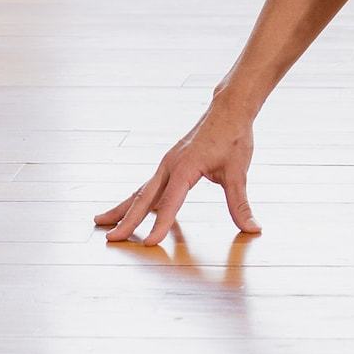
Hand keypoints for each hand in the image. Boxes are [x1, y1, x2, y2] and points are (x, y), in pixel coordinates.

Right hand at [94, 101, 260, 242]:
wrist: (229, 109)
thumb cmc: (234, 138)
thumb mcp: (239, 171)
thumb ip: (240, 203)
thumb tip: (254, 229)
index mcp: (186, 167)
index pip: (171, 201)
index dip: (161, 223)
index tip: (148, 244)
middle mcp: (170, 165)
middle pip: (145, 197)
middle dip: (127, 219)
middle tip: (111, 240)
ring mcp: (167, 164)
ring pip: (141, 190)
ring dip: (122, 208)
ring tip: (100, 221)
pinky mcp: (169, 164)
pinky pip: (148, 186)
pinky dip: (135, 199)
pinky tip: (128, 211)